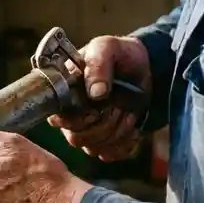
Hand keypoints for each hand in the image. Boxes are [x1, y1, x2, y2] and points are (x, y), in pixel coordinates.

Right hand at [48, 35, 152, 161]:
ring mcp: (88, 130)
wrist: (146, 65)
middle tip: (121, 107)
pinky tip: (134, 128)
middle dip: (103, 125)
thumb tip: (95, 93)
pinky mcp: (106, 141)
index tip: (96, 109)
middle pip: (75, 139)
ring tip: (129, 112)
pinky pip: (109, 155)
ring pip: (93, 149)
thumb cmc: (119, 54)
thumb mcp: (108, 48)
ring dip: (116, 133)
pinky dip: (124, 144)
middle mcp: (71, 115)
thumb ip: (98, 64)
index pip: (57, 119)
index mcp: (63, 94)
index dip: (77, 119)